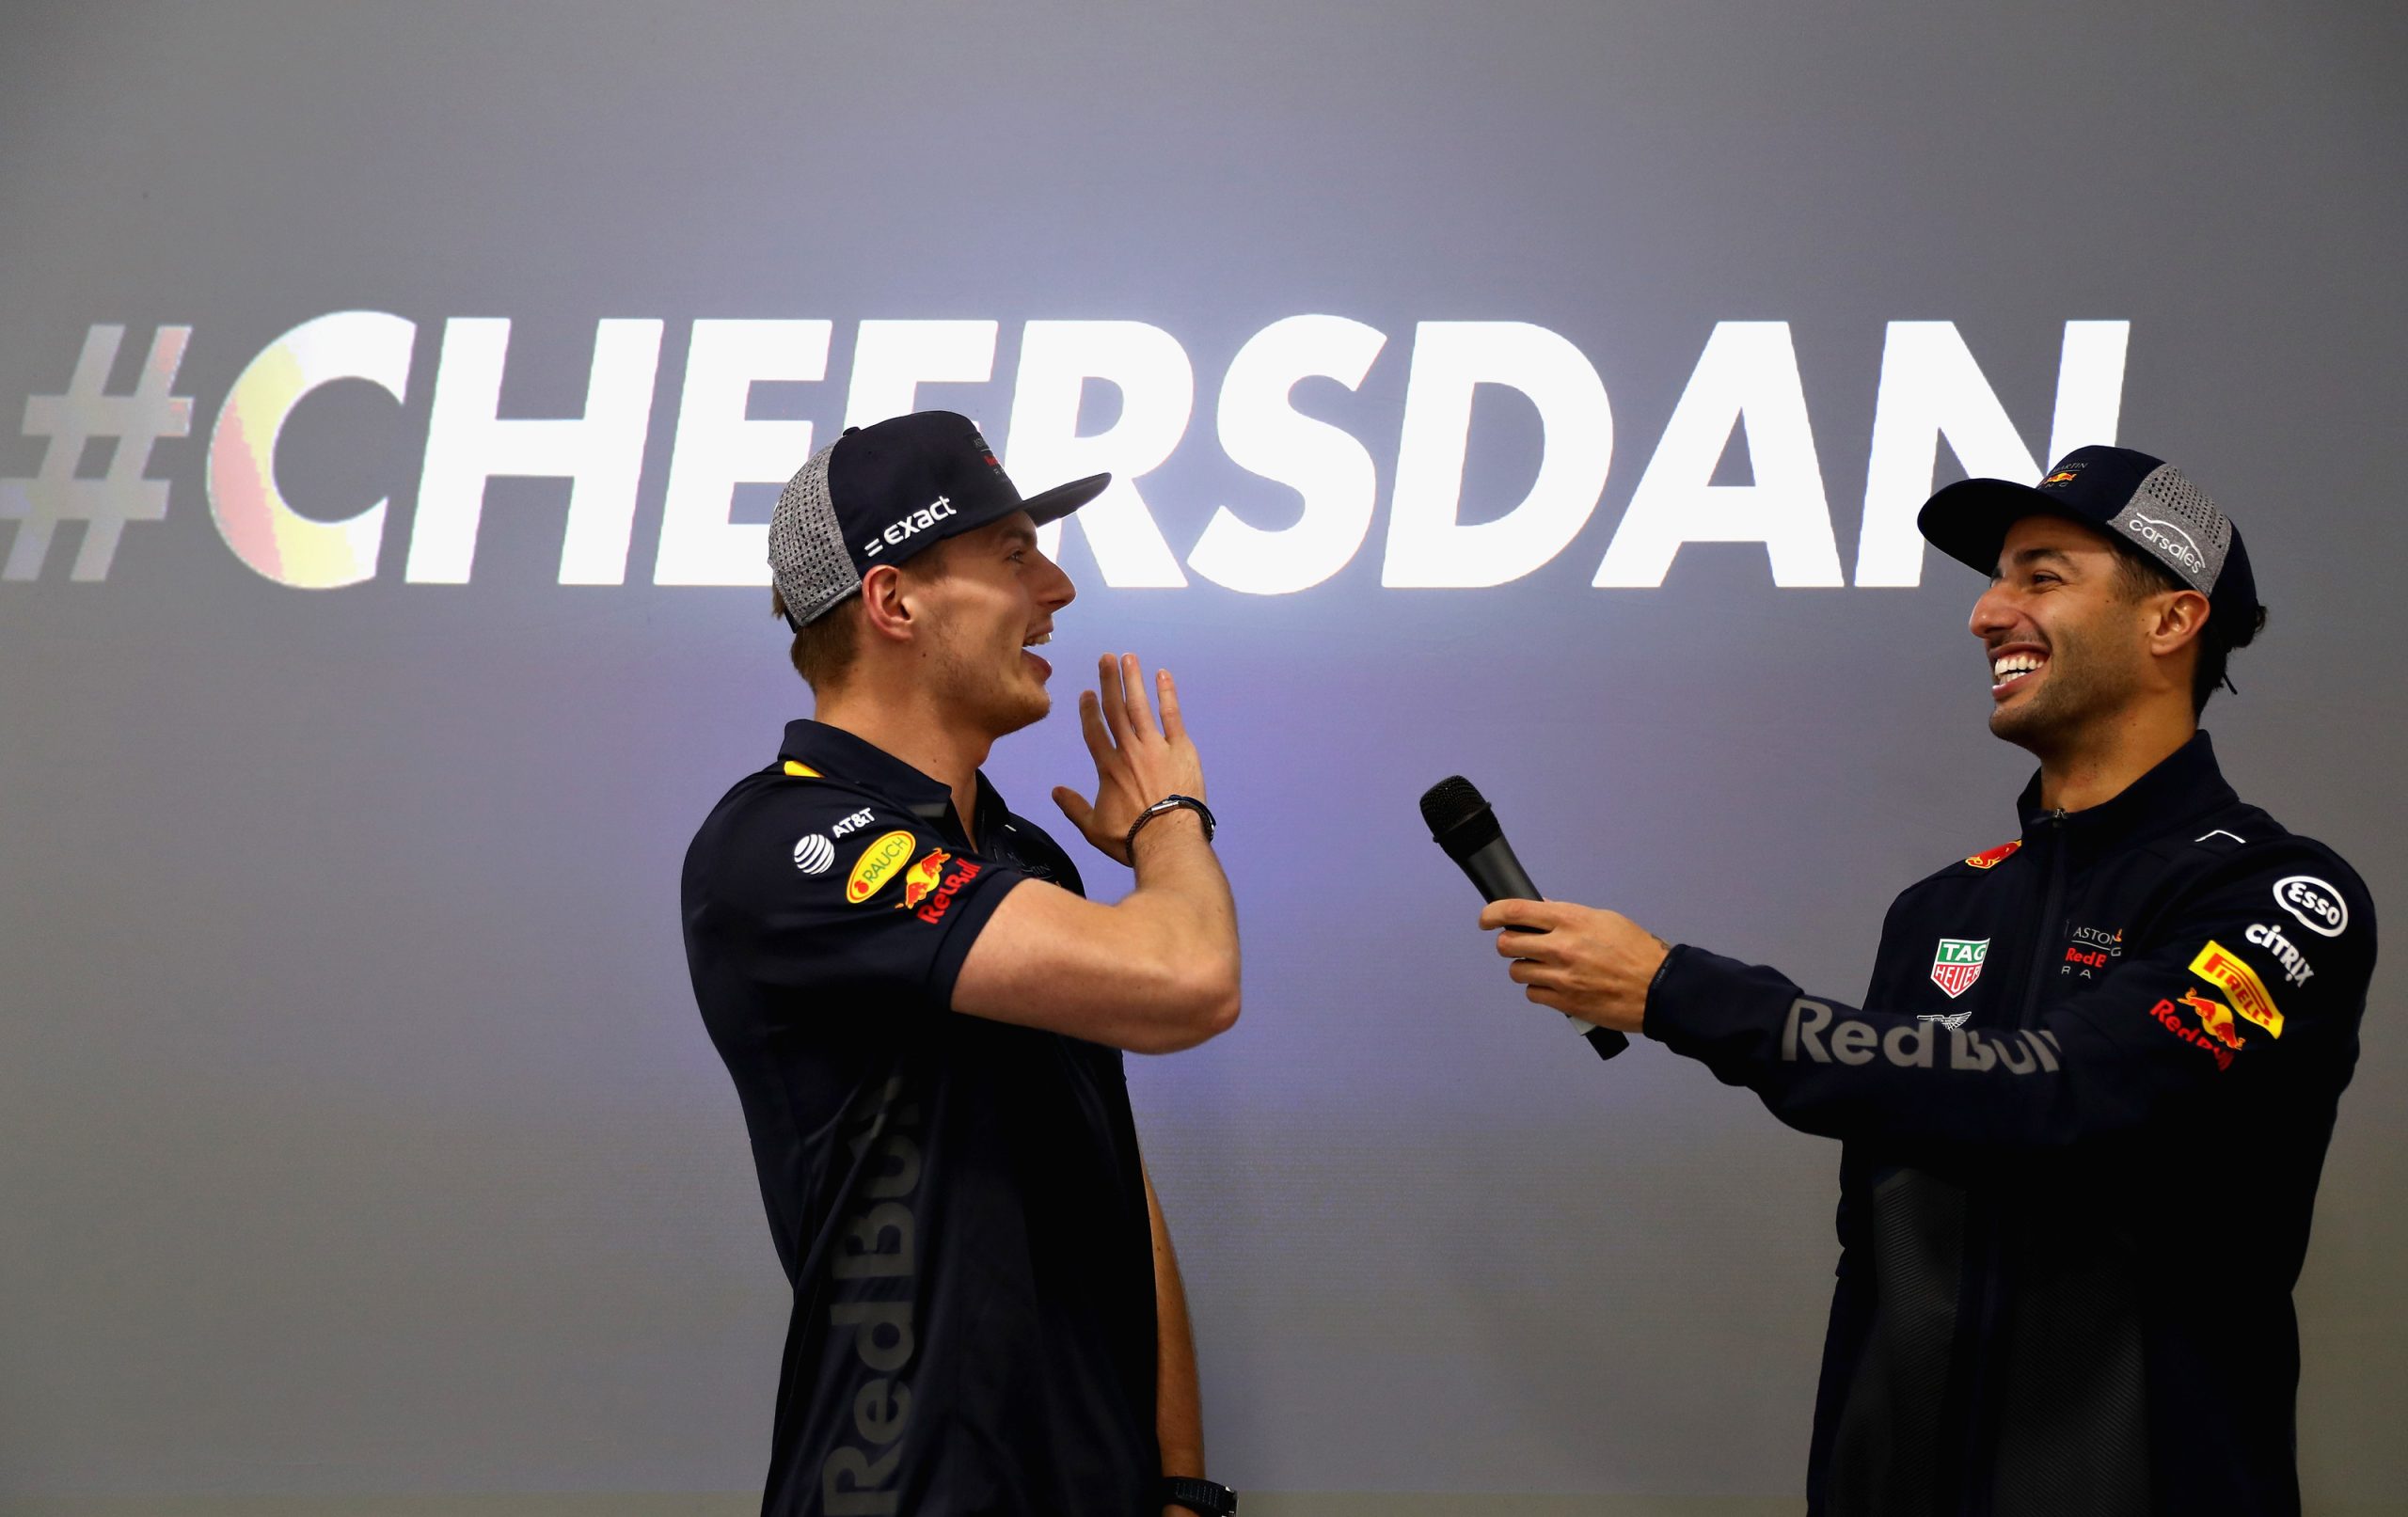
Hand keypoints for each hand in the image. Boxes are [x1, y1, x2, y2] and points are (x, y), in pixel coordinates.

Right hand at [1053, 652, 1206, 864]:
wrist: (1168, 840)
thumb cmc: (1131, 838)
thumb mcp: (1093, 828)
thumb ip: (1074, 807)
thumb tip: (1055, 791)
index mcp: (1108, 767)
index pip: (1095, 731)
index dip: (1089, 710)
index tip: (1087, 693)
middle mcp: (1128, 751)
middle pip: (1115, 710)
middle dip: (1109, 681)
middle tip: (1106, 658)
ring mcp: (1155, 747)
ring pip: (1140, 706)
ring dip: (1134, 680)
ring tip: (1129, 658)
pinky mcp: (1181, 749)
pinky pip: (1172, 716)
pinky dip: (1167, 694)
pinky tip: (1163, 675)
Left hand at [1479, 899, 1670, 1032]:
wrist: (1659, 988)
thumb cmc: (1637, 952)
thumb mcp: (1604, 919)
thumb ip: (1568, 914)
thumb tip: (1541, 909)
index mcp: (1570, 920)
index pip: (1516, 911)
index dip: (1493, 913)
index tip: (1486, 919)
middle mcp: (1561, 946)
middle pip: (1507, 944)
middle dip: (1509, 944)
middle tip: (1520, 946)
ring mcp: (1561, 976)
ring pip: (1517, 971)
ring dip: (1525, 968)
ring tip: (1545, 967)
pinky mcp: (1564, 1002)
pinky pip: (1532, 994)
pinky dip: (1538, 989)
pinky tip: (1555, 985)